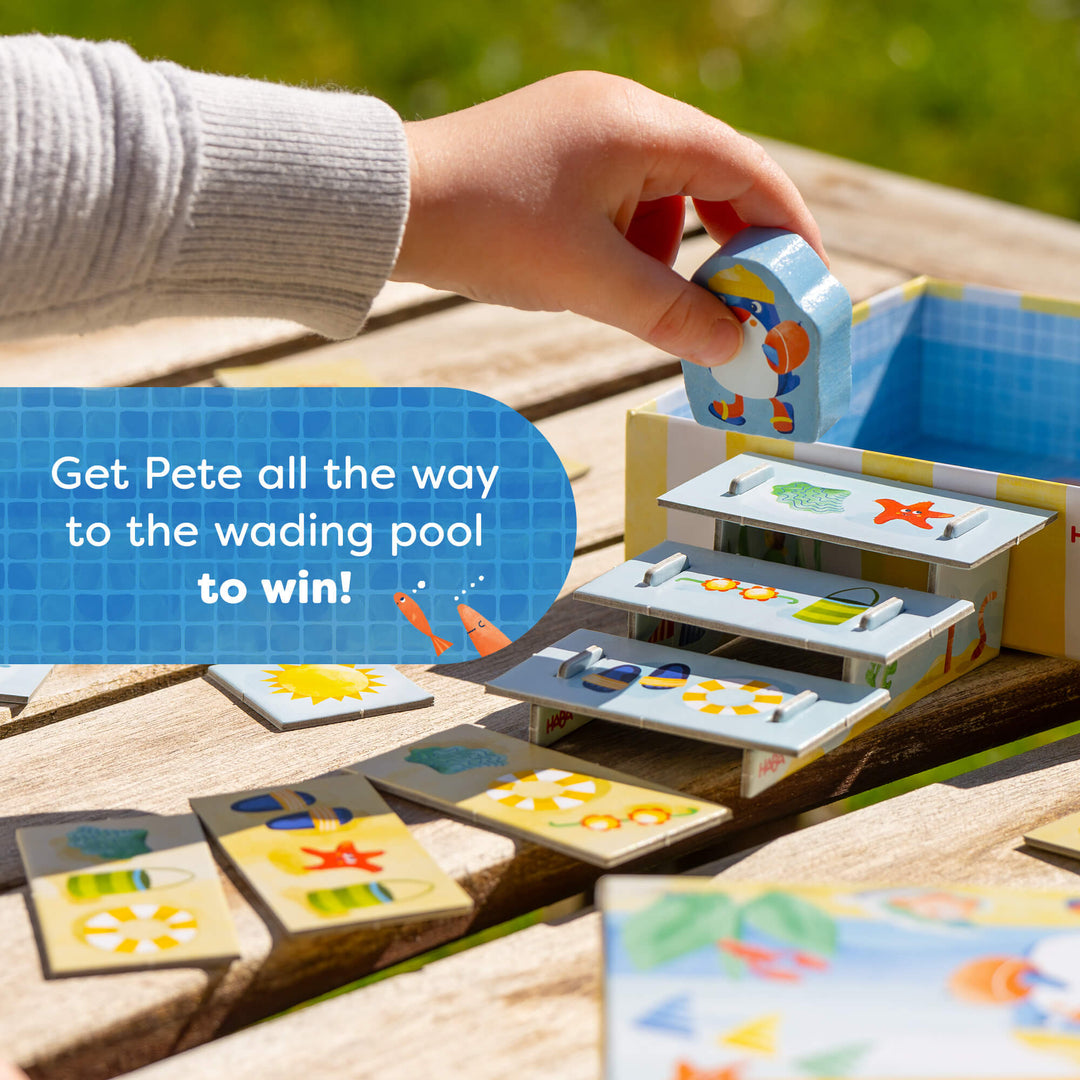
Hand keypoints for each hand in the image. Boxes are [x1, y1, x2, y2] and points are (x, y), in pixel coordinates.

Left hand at [392, 71, 826, 366]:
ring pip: (668, 189)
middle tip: (749, 299)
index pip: (747, 168)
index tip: (807, 275)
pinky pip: (625, 192)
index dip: (787, 224)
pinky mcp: (562, 148)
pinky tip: (606, 276)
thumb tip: (734, 345)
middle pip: (713, 172)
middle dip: (734, 241)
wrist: (390, 207)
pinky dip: (634, 239)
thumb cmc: (488, 232)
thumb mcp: (590, 281)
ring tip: (655, 300)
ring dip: (676, 248)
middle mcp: (622, 110)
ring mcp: (589, 124)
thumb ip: (670, 314)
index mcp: (640, 125)